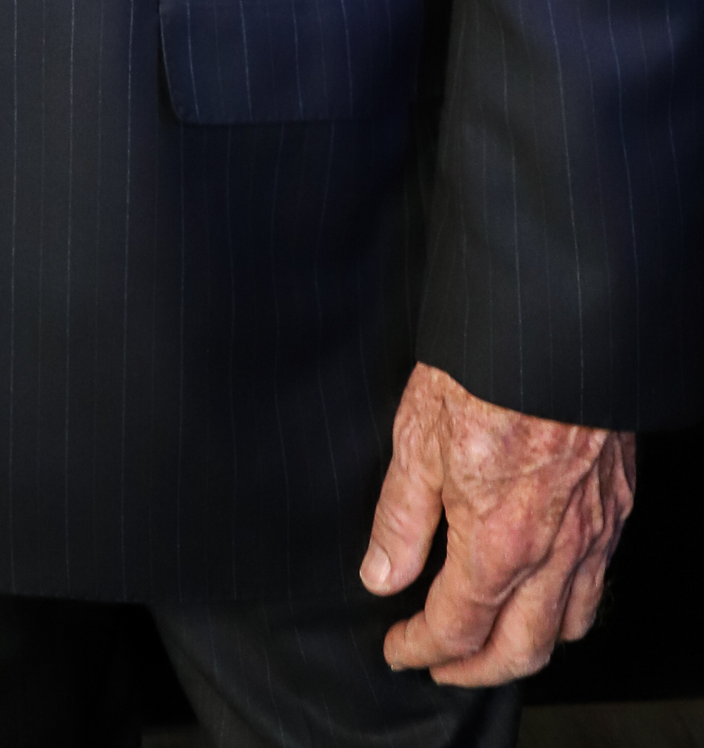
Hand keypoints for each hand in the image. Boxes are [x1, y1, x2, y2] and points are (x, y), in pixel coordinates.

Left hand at [361, 361, 635, 683]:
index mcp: (499, 541)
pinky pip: (598, 581)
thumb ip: (400, 518)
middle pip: (520, 649)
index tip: (398, 647)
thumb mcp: (417, 437)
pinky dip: (569, 605)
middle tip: (441, 665)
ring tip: (492, 638)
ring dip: (528, 646)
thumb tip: (381, 574)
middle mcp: (554, 549)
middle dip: (474, 671)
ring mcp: (593, 530)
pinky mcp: (616, 504)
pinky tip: (545, 586)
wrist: (554, 326)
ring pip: (570, 625)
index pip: (457, 626)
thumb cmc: (486, 370)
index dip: (420, 647)